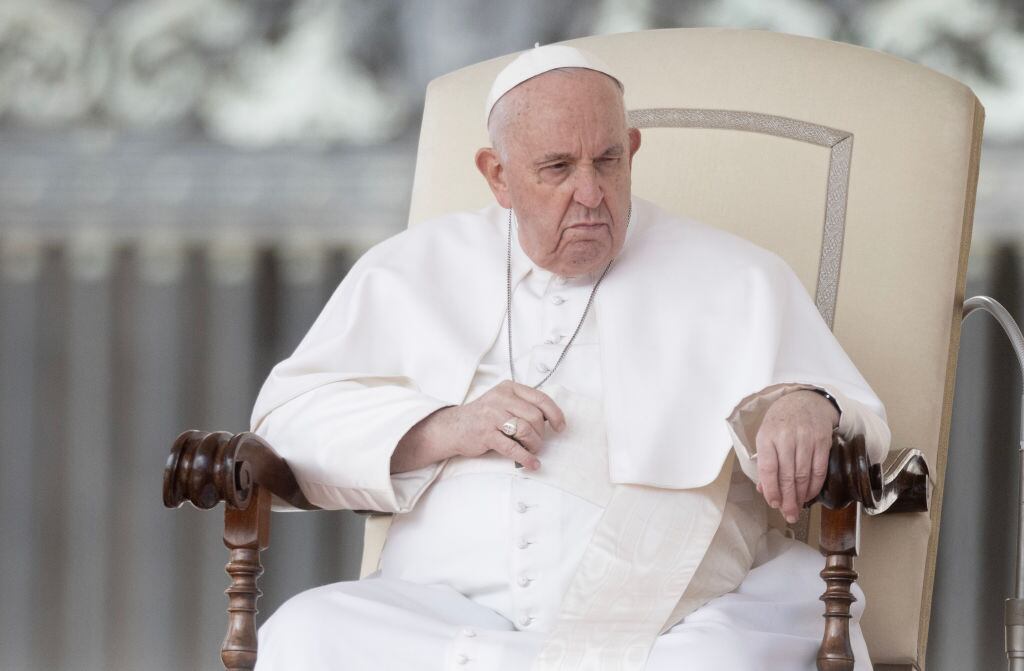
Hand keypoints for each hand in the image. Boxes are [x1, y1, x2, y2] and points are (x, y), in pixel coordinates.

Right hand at [392, 381, 565, 472]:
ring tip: (532, 451)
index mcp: (508, 388)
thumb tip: (550, 419)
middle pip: (534, 417)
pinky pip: (512, 447)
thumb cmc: (484, 417)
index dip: (554, 414)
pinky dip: (525, 458)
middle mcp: (500, 398)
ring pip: (525, 430)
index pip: (540, 399)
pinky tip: (532, 464)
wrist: (453, 427)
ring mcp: (492, 415)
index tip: (560, 427)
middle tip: (537, 443)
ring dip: (534, 445)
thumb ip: (523, 405)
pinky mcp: (486, 434)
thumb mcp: (503, 402)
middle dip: (541, 434)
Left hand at [755, 390, 838, 523]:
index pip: (768, 468)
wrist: (805, 401)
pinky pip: (819, 470)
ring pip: (803, 475)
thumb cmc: (781, 422)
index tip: (773, 503)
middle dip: (787, 499)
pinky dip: (814, 486)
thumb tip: (764, 490)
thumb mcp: (766, 437)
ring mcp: (806, 439)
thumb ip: (764, 463)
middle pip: (787, 475)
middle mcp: (786, 438)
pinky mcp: (822, 442)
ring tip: (797, 508)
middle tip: (789, 515)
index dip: (771, 489)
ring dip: (800, 496)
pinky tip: (808, 495)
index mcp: (767, 437)